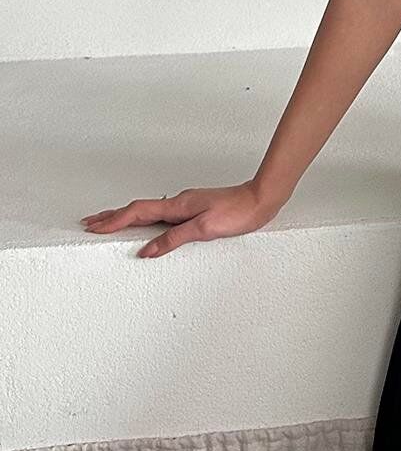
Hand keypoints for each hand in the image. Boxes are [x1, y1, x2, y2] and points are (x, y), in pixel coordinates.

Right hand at [79, 181, 280, 257]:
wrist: (260, 200)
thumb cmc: (238, 212)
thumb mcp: (204, 228)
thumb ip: (174, 239)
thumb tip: (147, 250)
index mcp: (177, 206)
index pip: (138, 213)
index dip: (115, 221)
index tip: (95, 228)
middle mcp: (178, 203)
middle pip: (138, 209)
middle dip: (112, 217)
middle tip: (91, 222)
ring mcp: (185, 205)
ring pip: (148, 211)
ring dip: (126, 217)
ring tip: (110, 223)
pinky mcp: (193, 210)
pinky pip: (161, 215)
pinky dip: (145, 219)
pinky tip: (146, 225)